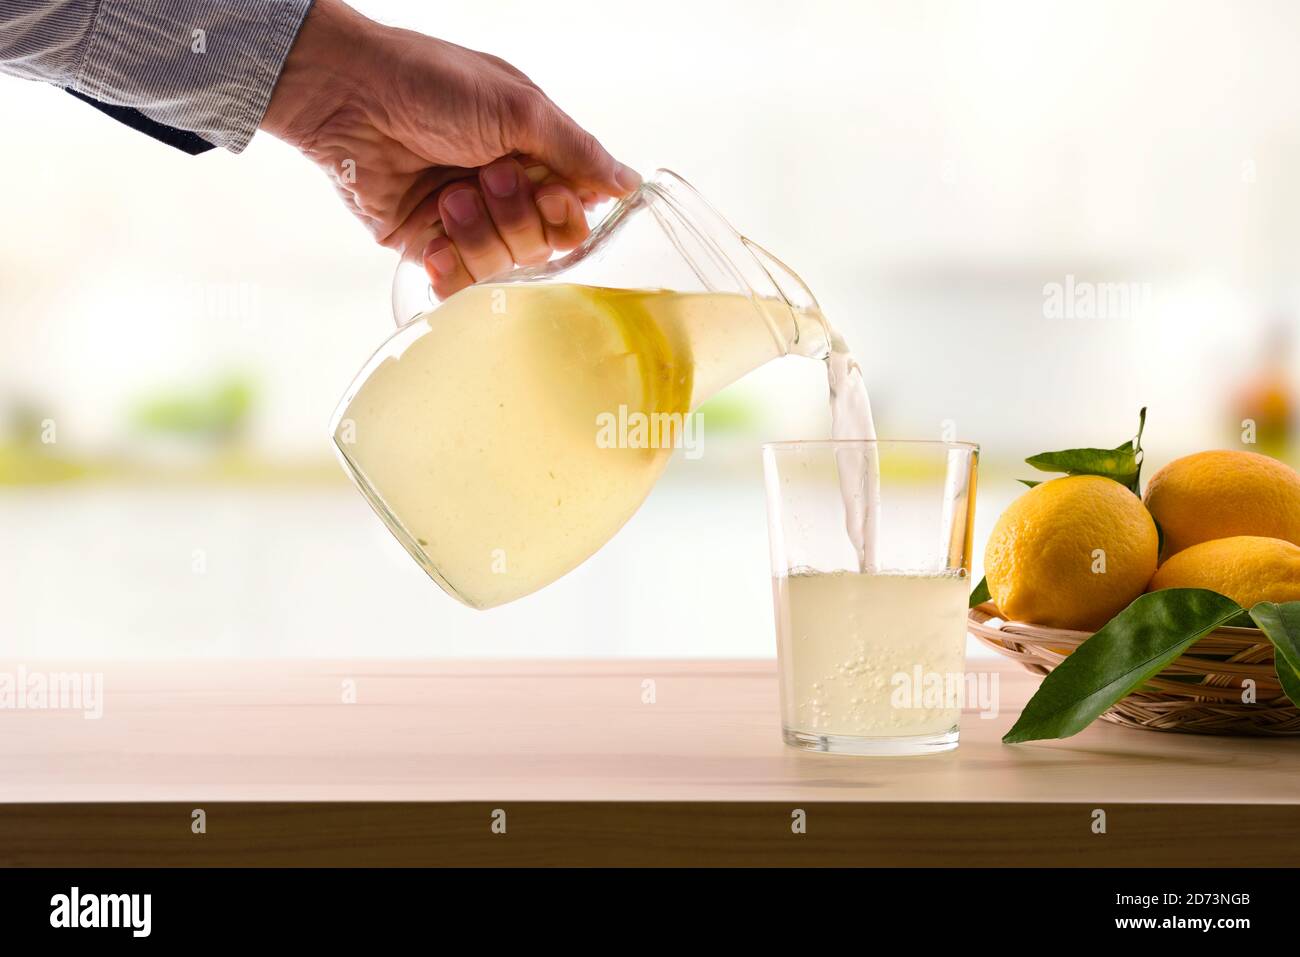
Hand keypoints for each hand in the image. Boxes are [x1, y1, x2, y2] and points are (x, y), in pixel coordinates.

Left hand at [260, 0, 639, 297]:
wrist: (349, 96)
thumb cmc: (433, 84)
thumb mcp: (519, 107)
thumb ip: (578, 151)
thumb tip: (629, 184)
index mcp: (533, 157)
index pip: (575, 213)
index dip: (565, 213)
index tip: (546, 188)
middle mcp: (504, 194)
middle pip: (542, 246)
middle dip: (517, 216)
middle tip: (486, 177)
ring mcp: (466, 222)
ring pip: (502, 266)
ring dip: (478, 231)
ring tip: (448, 194)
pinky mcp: (427, 246)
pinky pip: (458, 284)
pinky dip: (451, 269)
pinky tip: (435, 241)